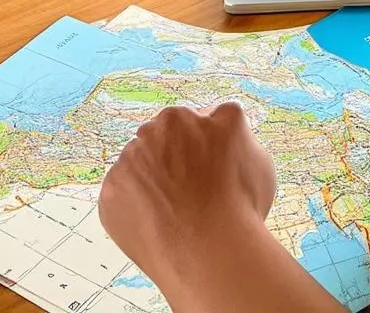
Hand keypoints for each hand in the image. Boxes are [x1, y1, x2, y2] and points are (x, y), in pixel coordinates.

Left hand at [99, 103, 275, 302]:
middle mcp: (160, 127)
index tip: (218, 169)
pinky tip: (159, 223)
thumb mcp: (257, 155)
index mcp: (197, 115)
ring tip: (177, 212)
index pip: (205, 120)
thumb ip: (232, 136)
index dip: (214, 146)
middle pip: (167, 134)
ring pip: (143, 161)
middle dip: (178, 153)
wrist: (208, 253)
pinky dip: (137, 205)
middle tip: (195, 188)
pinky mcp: (112, 191)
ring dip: (154, 176)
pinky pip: (124, 192)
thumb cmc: (240, 205)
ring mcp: (131, 158)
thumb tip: (221, 133)